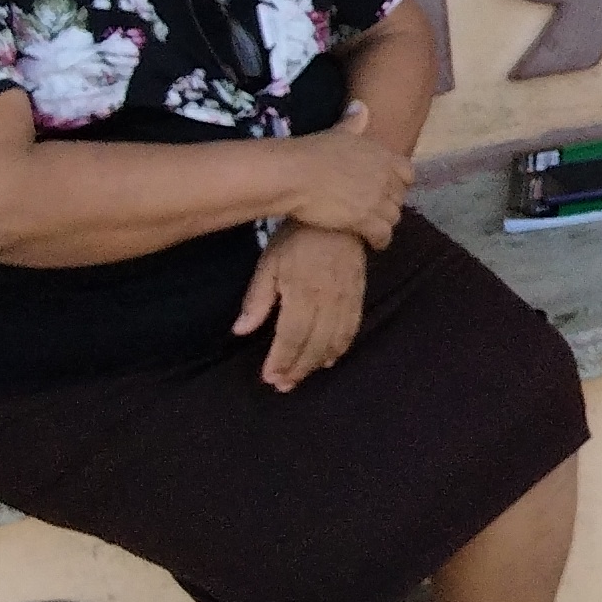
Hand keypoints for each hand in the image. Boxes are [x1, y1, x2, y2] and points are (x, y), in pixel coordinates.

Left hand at [235, 223, 369, 390]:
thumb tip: (241, 331)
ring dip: (317, 363)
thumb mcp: (268, 263)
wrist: (338, 216)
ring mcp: (347, 299)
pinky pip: (352, 329)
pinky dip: (341, 348)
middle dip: (297, 368)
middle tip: (282, 384)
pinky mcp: (359, 295)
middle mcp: (328, 300)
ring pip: (335, 341)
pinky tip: (329, 359)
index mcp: (303, 292)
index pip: (292, 336)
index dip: (281, 360)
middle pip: (314, 345)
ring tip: (301, 376)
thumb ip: (257, 299)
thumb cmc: (296, 238)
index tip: (269, 377)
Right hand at [275, 101, 409, 247]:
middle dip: (392, 204)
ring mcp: (378, 199)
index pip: (408, 172)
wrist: (296, 174)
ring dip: (386, 223)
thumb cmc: (312, 151)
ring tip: (375, 228)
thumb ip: (353, 122)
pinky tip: (374, 244)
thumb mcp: (337, 132)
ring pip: (394, 216)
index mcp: (382, 155)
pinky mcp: (366, 220)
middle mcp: (386, 177)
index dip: (400, 183)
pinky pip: (384, 234)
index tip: (389, 188)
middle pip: (400, 197)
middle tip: (378, 211)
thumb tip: (360, 106)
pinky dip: (381, 241)